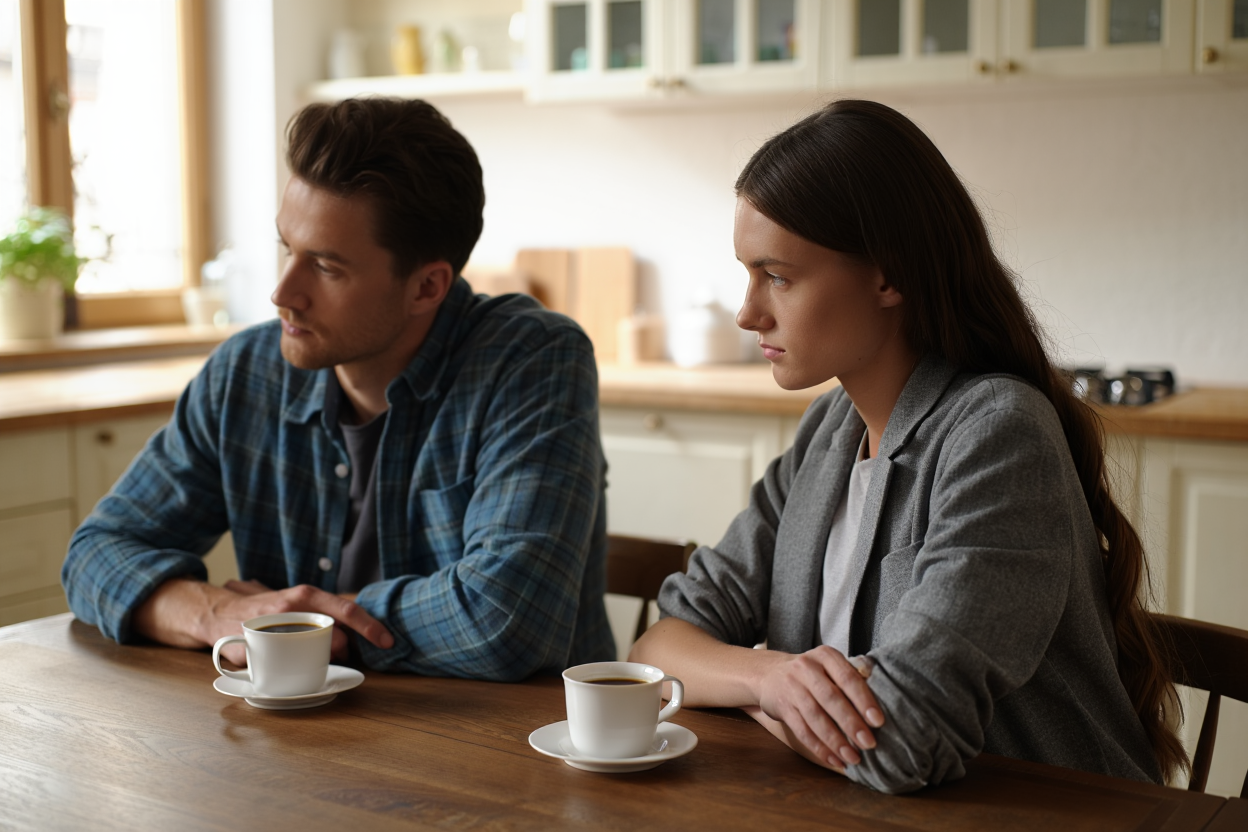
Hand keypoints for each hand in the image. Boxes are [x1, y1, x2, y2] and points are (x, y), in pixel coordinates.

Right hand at [134, 578, 393, 664]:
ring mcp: (272, 627)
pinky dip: (286, 672)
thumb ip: (321, 613)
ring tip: (311, 661)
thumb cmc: (265, 612)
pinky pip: (278, 667)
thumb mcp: (295, 604)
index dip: (369, 626)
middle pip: (332, 634)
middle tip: (340, 657)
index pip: (346, 609)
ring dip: (317, 662)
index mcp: (305, 595)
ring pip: (309, 652)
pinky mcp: (253, 648)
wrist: (218, 613)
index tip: (387, 640)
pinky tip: (283, 669)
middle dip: (343, 650)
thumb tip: (354, 631)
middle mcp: (291, 607)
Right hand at [755, 646, 884, 769]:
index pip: (847, 677)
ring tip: (853, 758)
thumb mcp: (828, 666)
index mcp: (825, 656)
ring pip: (816, 717)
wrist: (768, 673)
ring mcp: (792, 687)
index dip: (863, 700)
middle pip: (831, 698)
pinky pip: (802, 730)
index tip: (878, 721)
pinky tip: (834, 759)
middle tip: (869, 744)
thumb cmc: (811, 674)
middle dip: (851, 723)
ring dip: (836, 740)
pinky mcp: (782, 706)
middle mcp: (806, 668)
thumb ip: (851, 679)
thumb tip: (879, 707)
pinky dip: (819, 747)